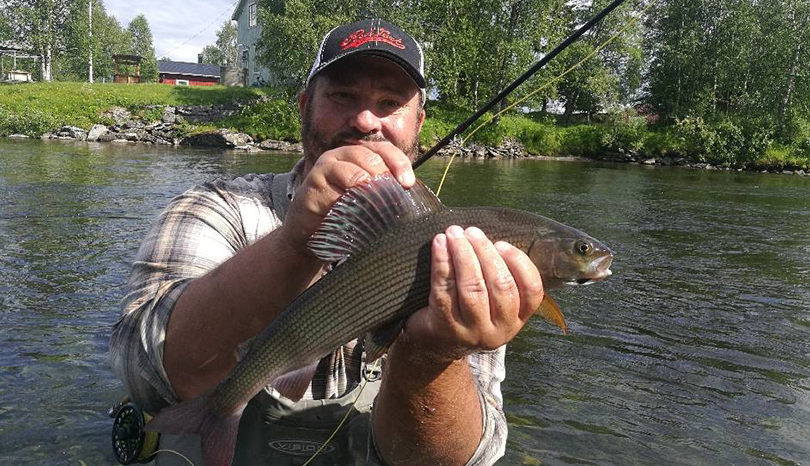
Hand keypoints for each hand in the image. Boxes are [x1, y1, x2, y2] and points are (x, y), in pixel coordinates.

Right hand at [278, 142, 414, 256]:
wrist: (308, 232)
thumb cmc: (342, 212)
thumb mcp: (364, 196)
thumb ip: (383, 188)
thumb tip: (411, 191)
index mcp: (355, 153)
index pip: (383, 149)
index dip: (399, 163)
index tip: (409, 184)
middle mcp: (338, 156)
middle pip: (369, 158)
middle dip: (386, 179)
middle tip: (395, 200)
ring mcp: (322, 170)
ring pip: (355, 175)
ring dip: (372, 193)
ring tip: (381, 209)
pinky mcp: (311, 188)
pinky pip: (336, 195)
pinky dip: (351, 207)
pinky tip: (358, 217)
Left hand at [402, 225, 544, 362]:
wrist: (436, 345)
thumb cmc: (468, 312)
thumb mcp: (493, 303)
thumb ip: (500, 276)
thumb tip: (492, 236)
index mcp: (518, 320)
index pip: (532, 291)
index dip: (519, 263)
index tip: (502, 243)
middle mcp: (500, 330)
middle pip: (500, 286)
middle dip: (485, 252)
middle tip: (472, 231)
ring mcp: (472, 332)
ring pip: (473, 288)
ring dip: (463, 255)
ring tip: (454, 234)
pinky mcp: (445, 328)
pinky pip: (444, 290)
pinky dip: (442, 263)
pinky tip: (439, 244)